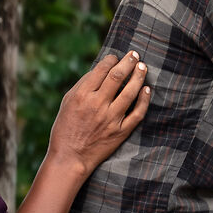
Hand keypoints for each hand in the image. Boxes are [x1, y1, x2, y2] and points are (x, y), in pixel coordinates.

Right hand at [44, 52, 147, 177]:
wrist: (70, 157)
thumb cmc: (66, 127)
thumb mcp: (67, 102)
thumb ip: (83, 85)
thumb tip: (101, 69)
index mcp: (82, 95)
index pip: (101, 70)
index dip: (111, 59)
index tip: (116, 57)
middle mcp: (97, 104)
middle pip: (117, 76)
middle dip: (128, 62)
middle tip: (134, 55)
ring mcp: (111, 118)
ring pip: (130, 92)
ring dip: (138, 76)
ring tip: (143, 67)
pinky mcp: (121, 131)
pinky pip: (137, 113)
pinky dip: (144, 100)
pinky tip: (146, 90)